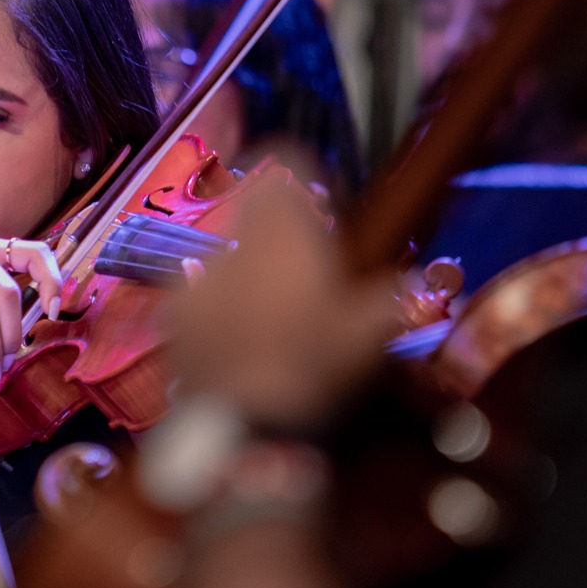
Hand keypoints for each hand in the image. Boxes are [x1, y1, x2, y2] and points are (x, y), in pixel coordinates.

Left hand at [164, 174, 395, 432]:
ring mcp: (197, 277)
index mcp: (283, 230)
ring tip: (269, 316)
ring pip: (228, 256)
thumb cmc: (314, 367)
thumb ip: (389, 300)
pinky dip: (218, 309)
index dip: (307, 177)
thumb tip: (413, 283)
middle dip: (277, 234)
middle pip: (256, 213)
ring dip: (247, 273)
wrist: (244, 423)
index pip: (288, 164)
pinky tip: (237, 342)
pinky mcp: (173, 315)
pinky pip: (201, 296)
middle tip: (304, 272)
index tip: (324, 206)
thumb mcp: (367, 336)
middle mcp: (233, 240)